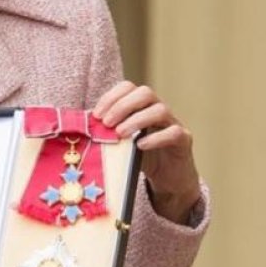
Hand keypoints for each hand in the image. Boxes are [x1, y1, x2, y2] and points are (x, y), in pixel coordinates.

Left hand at [93, 81, 200, 223]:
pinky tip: (140, 146)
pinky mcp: (184, 140)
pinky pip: (173, 132)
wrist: (168, 179)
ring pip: (160, 110)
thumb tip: (82, 127)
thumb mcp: (121, 143)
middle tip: (107, 123)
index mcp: (142, 106)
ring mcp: (173, 123)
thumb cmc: (141, 157)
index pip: (128, 87)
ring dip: (137, 120)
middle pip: (145, 93)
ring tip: (120, 134)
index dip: (111, 97)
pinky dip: (155, 138)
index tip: (97, 114)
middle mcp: (158, 110)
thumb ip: (106, 133)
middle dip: (123, 105)